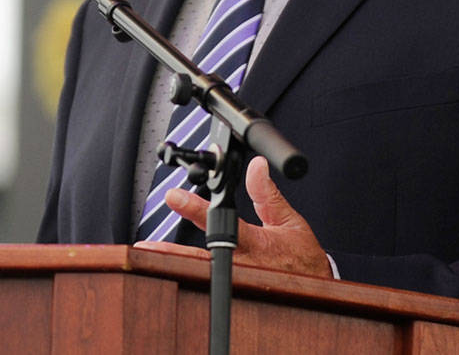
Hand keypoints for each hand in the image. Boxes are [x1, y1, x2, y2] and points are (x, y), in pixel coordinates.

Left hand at [137, 156, 330, 277]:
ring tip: (145, 256)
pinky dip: (185, 276)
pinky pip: (205, 285)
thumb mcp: (289, 221)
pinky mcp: (233, 293)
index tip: (173, 197)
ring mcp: (236, 282)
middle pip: (201, 258)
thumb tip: (256, 166)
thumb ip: (267, 194)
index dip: (196, 209)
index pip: (223, 223)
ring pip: (198, 275)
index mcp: (257, 245)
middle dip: (172, 252)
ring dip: (172, 265)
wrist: (314, 290)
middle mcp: (242, 266)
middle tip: (145, 246)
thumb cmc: (302, 257)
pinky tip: (163, 271)